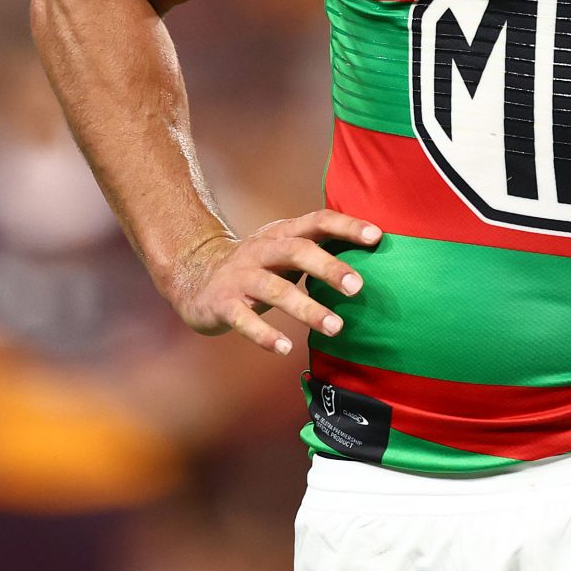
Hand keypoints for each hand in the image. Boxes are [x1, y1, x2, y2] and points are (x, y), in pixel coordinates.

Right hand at [162, 211, 380, 356]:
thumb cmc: (255, 266)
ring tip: (336, 328)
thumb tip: (370, 259)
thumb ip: (317, 250)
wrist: (192, 275)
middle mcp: (261, 251)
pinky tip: (285, 348)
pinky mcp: (224, 304)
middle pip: (297, 251)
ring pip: (275, 289)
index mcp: (281, 234)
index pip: (318, 222)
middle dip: (329, 268)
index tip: (377, 236)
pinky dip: (265, 334)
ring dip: (307, 309)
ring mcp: (241, 277)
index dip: (347, 226)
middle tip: (358, 287)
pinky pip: (245, 320)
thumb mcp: (282, 250)